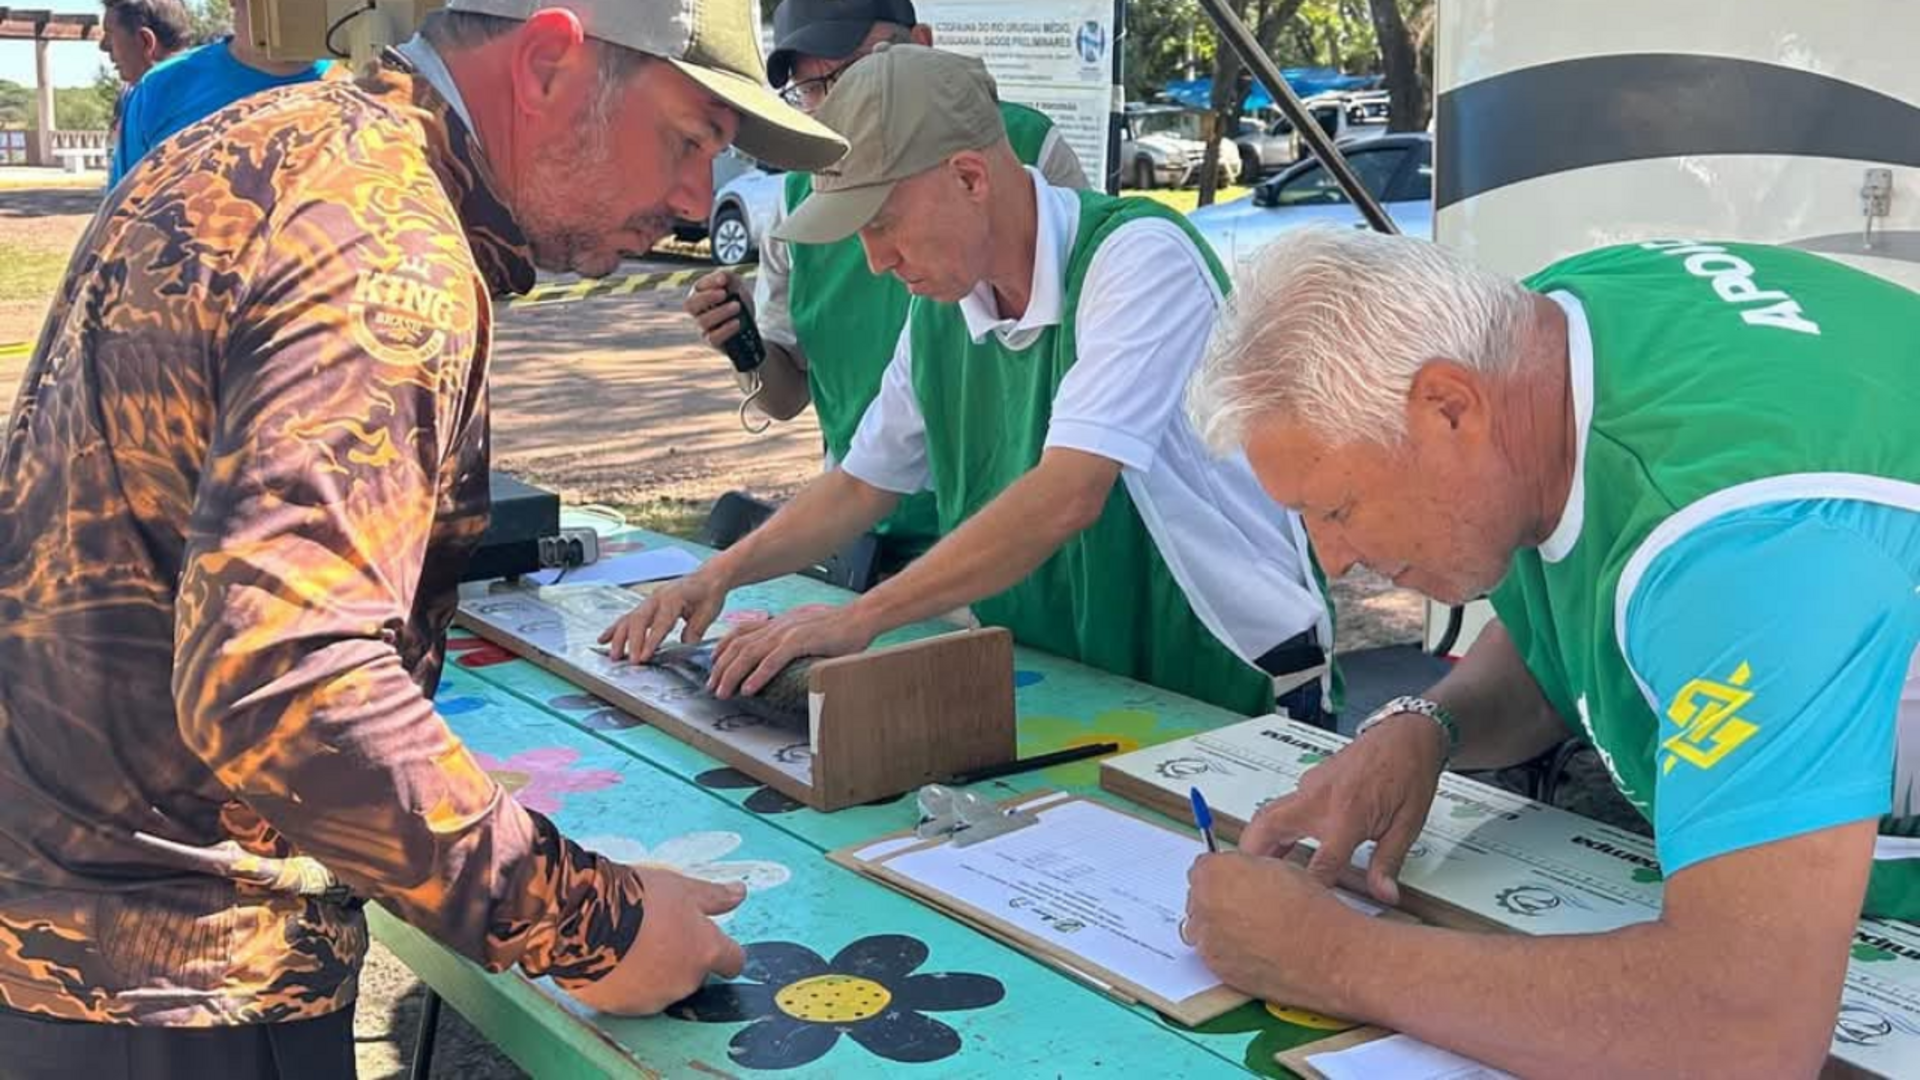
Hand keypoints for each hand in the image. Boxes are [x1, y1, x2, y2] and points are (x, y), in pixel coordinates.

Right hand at [564, 866, 747, 1015]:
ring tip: (628, 941)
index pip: (733, 962)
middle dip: (682, 958)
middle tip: (657, 929)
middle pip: (694, 974)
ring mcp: (651, 1000)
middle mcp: (684, 983)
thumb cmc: (638, 899)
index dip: (724, 951)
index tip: (709, 939)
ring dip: (652, 972)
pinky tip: (609, 957)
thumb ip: (715, 896)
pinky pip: (628, 996)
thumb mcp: (683, 887)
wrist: (583, 920)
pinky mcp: (619, 1008)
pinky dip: (624, 982)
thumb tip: (740, 894)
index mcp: (706, 952)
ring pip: (661, 987)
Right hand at [599, 572, 729, 662]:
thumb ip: (696, 628)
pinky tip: (603, 640)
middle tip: (631, 662)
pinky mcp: (645, 605)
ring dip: (620, 638)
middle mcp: (658, 597)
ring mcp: (649, 600)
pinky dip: (614, 629)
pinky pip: (627, 617)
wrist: (707, 578)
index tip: (644, 656)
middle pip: (640, 620)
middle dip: (633, 642)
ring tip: (614, 656)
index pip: (661, 622)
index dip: (651, 640)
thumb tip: (685, 643)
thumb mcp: (709, 611)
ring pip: (630, 618)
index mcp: (674, 597)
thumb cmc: (709, 594)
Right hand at [686, 270, 749, 352]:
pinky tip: (736, 322)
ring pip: (703, 321)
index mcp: (700, 294)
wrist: (751, 323)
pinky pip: (713, 338)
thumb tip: (722, 276)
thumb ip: (728, 277)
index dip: (709, 282)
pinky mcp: (712, 341)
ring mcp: (703, 328)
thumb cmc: (739, 301)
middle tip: (724, 294)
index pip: (697, 287)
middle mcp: (697, 311)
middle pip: (690, 305)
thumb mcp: (736, 285)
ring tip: (737, 306)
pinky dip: (726, 329)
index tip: (723, 280)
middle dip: (707, 298)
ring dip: (721, 312)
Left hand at [706, 603, 875, 696]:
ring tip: (723, 691)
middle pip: (738, 644)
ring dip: (732, 674)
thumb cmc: (839, 628)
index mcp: (778, 622)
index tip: (712, 665)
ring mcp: (788, 632)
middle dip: (721, 667)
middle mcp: (778, 625)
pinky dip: (758, 675)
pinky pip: (773, 660)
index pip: (740, 632)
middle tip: (712, 686)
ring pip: (749, 653)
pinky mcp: (801, 641)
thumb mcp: (807, 630)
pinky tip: (748, 688)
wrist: (861, 617)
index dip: (722, 648)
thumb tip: (782, 658)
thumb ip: (791, 641)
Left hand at [1186, 851, 1358, 1009]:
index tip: (1231, 880)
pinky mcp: (1216, 966)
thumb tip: (1238, 873)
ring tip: (1252, 928)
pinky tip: (1253, 947)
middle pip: (1198, 896)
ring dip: (1218, 925)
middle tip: (1246, 906)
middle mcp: (1205, 905)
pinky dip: (1225, 950)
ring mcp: (1208, 938)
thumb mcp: (1277, 866)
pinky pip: (1211, 953)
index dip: (1222, 874)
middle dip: (1217, 899)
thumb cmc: (1309, 912)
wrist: (1325, 954)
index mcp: (1217, 873)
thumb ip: (1244, 867)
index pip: (1202, 867)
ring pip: (1201, 927)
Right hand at [1237, 712, 1444, 904]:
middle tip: (1244, 883)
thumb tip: (1384, 895)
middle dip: (1251, 856)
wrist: (1405, 734)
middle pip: (1269, 827)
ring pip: (1268, 815)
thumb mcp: (1407, 825)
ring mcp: (1309, 788)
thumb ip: (1388, 862)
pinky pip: (1282, 807)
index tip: (1299, 911)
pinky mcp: (1308, 782)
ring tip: (1255, 871)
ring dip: (1258, 842)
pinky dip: (1274, 829)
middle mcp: (1320, 800)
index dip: (1309, 891)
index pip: (1320, 864)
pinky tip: (1282, 848)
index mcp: (1347, 815)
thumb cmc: (1409, 774)